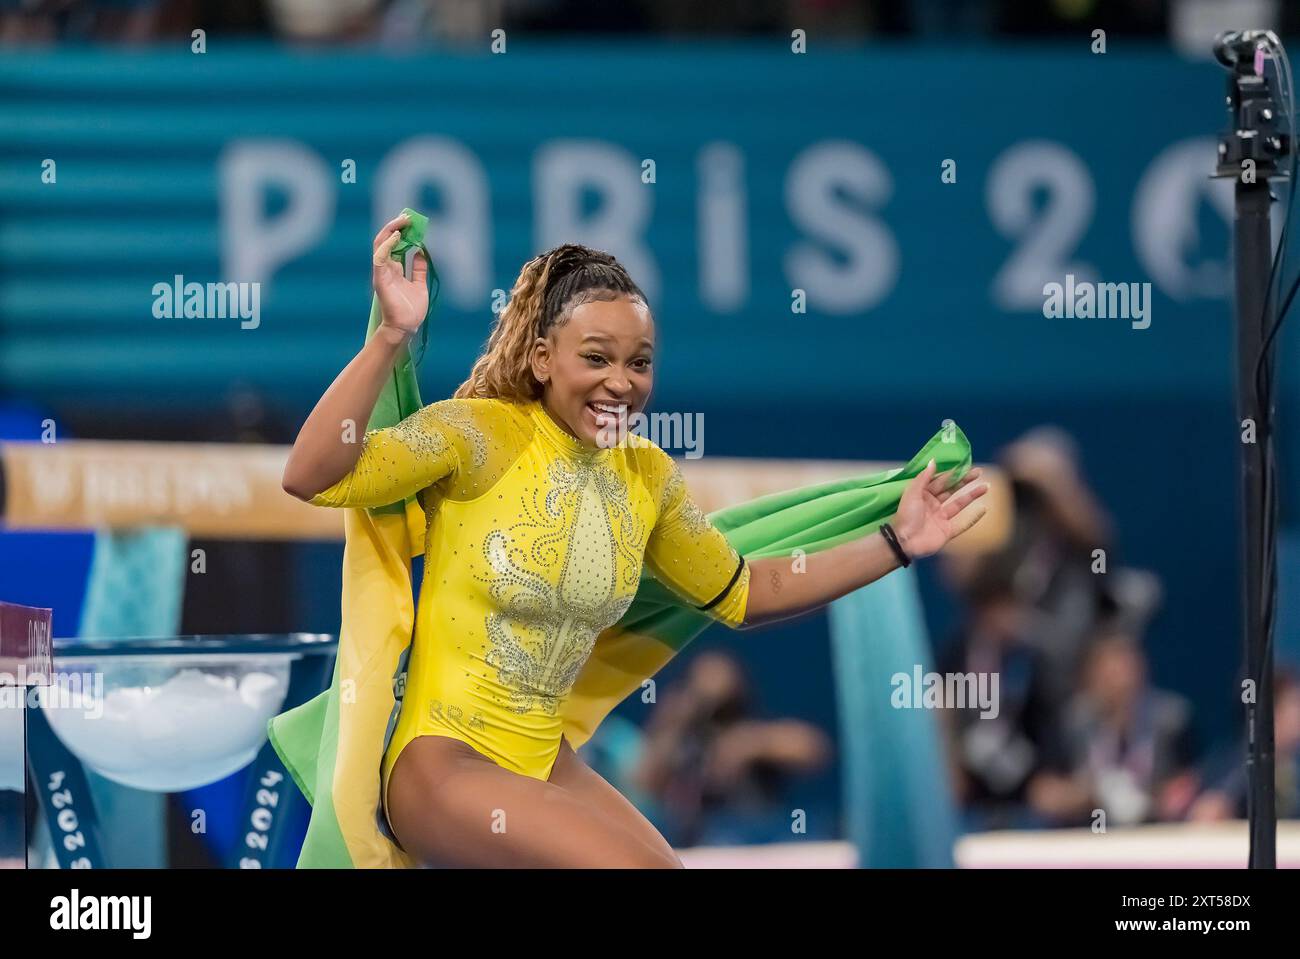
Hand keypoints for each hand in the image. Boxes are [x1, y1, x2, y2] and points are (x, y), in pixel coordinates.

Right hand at [372, 212, 428, 339]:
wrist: (406, 327)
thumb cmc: (411, 309)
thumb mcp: (419, 284)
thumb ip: (418, 268)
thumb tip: (420, 251)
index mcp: (394, 269)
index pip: (394, 244)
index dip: (402, 231)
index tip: (412, 221)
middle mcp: (386, 268)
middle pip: (386, 240)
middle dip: (396, 226)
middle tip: (407, 215)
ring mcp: (382, 273)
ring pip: (380, 245)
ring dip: (390, 230)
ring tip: (402, 220)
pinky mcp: (380, 279)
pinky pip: (380, 258)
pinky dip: (386, 245)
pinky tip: (396, 236)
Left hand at [891, 460, 988, 558]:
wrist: (904, 542)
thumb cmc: (905, 516)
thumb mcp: (912, 493)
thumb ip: (923, 477)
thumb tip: (933, 461)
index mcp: (923, 495)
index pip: (941, 481)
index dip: (953, 473)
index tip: (965, 464)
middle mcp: (933, 505)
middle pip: (952, 490)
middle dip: (965, 481)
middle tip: (979, 472)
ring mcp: (940, 519)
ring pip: (959, 504)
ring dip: (972, 495)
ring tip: (986, 486)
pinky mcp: (946, 532)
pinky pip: (963, 524)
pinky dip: (974, 518)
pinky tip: (984, 509)